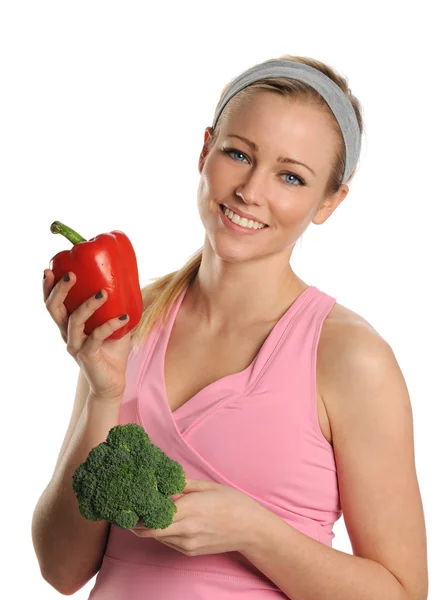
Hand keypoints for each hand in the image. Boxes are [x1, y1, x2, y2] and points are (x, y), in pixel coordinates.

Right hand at [43, 269, 132, 400]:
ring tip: (103, 292)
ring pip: (74, 321)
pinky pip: (97, 336)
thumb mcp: (113, 323)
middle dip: (60, 290)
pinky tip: (125, 317)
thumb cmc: (112, 350)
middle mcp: (67, 334)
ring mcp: (75, 345)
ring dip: (87, 305)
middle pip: (54, 309)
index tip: (49, 269)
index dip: (48, 288)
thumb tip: (129, 281)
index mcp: (69, 324)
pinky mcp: (87, 356)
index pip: (52, 304)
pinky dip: (110, 325)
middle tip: (71, 275)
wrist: (113, 381)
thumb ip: (115, 307)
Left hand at [129, 478, 263, 555]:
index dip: (136, 512)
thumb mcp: (207, 486)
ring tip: (142, 513)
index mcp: (189, 509)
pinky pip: (168, 542)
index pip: (152, 516)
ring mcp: (187, 544)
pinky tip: (164, 521)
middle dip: (135, 522)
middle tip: (127, 510)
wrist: (251, 529)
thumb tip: (162, 479)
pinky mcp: (190, 552)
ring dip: (148, 527)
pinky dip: (161, 533)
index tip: (127, 502)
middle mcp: (186, 530)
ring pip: (157, 537)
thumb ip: (182, 484)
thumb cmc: (232, 503)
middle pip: (148, 531)